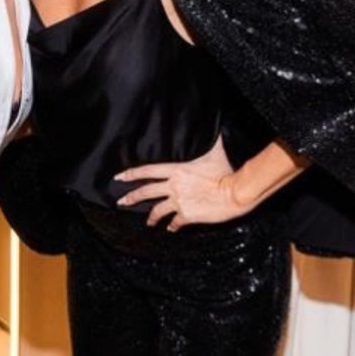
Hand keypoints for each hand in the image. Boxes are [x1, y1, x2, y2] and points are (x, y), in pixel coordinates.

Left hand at [115, 138, 244, 230]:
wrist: (235, 192)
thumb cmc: (226, 171)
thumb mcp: (215, 152)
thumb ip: (211, 140)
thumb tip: (214, 127)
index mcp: (177, 170)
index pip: (148, 171)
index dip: (132, 174)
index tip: (119, 177)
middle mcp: (174, 186)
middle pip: (147, 192)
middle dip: (132, 197)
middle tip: (121, 202)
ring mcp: (180, 202)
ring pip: (158, 210)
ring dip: (151, 217)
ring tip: (149, 222)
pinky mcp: (188, 215)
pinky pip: (175, 222)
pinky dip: (172, 226)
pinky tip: (171, 228)